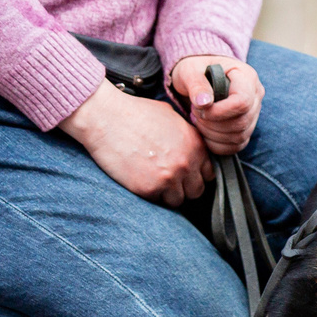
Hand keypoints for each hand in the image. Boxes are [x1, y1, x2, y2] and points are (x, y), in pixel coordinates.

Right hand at [58, 81, 211, 205]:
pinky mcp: (149, 189)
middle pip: (197, 190)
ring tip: (154, 180)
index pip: (209, 173)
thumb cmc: (136, 113)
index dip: (196, 174)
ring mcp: (169, 178)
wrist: (107, 118)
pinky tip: (142, 180)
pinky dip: (152, 196)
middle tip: (168, 179)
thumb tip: (193, 148)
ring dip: (168, 194)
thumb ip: (187, 136)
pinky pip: (158, 202)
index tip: (184, 172)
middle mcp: (186, 163)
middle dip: (185, 187)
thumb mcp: (171, 117)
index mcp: (195, 145)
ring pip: (178, 200)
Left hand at [172, 55, 263, 155]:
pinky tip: (204, 131)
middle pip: (241, 122)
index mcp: (247, 76)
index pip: (242, 102)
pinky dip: (216, 144)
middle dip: (213, 123)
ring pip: (239, 137)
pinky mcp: (246, 128)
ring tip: (199, 119)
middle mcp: (255, 95)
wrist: (199, 77)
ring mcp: (253, 113)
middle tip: (195, 112)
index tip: (199, 108)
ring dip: (212, 134)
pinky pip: (236, 146)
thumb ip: (196, 84)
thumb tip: (204, 102)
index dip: (220, 112)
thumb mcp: (190, 71)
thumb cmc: (195, 70)